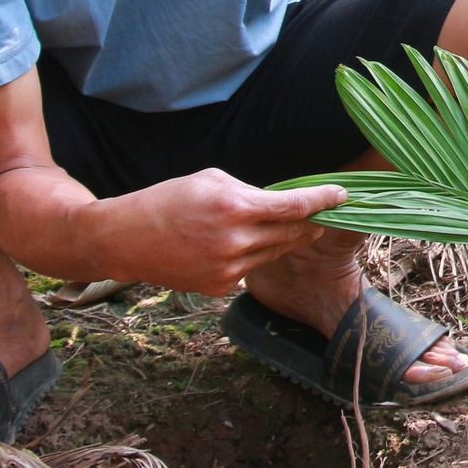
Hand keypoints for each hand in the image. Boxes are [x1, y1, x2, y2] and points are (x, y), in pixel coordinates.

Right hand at [80, 169, 347, 296]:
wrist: (126, 239)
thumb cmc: (169, 200)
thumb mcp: (212, 179)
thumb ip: (252, 192)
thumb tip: (282, 202)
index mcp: (235, 207)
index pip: (294, 206)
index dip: (322, 201)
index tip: (342, 195)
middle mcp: (236, 241)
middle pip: (291, 234)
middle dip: (311, 223)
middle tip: (326, 213)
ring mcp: (228, 269)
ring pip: (274, 253)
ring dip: (288, 240)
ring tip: (297, 227)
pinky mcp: (220, 287)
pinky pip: (252, 269)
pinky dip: (256, 255)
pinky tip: (250, 245)